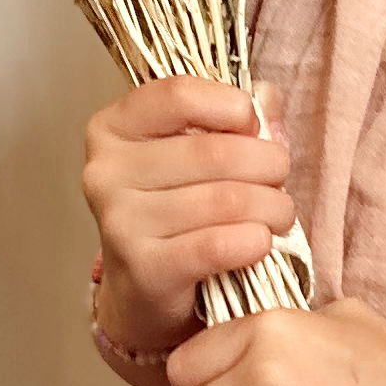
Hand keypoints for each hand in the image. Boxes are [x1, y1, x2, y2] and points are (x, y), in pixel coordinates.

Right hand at [81, 73, 293, 357]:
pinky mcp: (144, 269)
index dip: (233, 106)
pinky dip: (254, 241)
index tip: (254, 126)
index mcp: (114, 129)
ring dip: (272, 206)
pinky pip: (218, 245)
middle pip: (214, 151)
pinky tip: (260, 242)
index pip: (178, 94)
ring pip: (226, 200)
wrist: (145, 291)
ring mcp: (120, 222)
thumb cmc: (176, 211)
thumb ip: (234, 116)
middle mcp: (105, 171)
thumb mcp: (197, 152)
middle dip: (268, 164)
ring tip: (278, 214)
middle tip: (280, 179)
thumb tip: (267, 100)